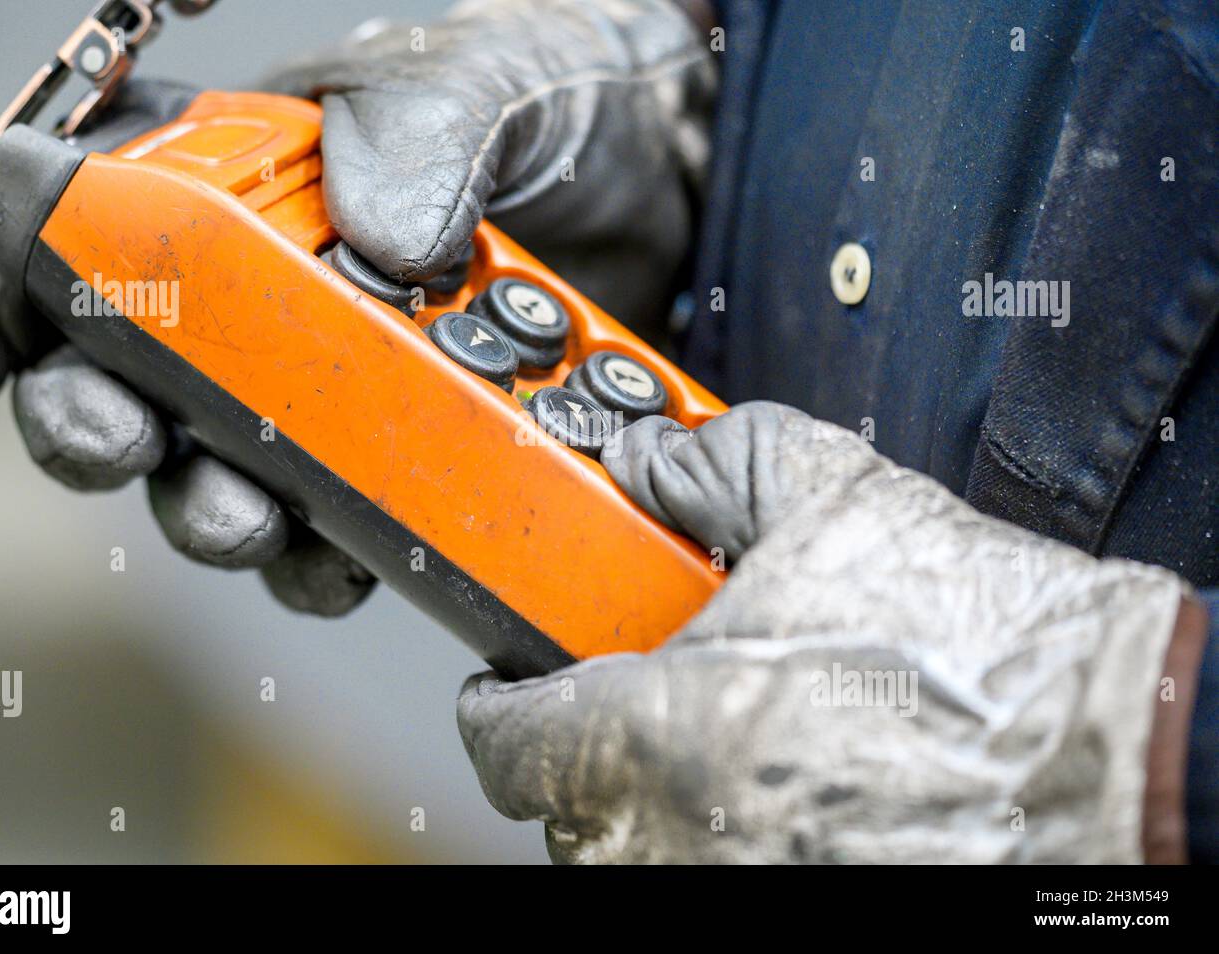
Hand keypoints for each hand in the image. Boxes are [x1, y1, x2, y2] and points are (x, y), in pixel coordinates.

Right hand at [0, 0, 711, 613]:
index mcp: (227, 178)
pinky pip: (338, 528)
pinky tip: (359, 550)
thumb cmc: (567, 102)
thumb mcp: (487, 75)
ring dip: (217, 515)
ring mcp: (329, 383)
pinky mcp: (405, 450)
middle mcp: (258, 294)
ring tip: (254, 515)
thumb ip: (417, 123)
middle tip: (137, 448)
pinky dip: (334, 554)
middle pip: (117, 387)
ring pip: (221, 477)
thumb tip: (380, 241)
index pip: (55, 245)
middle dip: (102, 436)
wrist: (683, 176)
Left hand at [458, 403, 1193, 862]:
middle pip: (568, 806)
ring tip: (742, 738)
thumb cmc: (981, 646)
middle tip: (656, 687)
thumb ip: (714, 462)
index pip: (504, 739)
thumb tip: (653, 459)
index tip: (522, 677)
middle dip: (595, 741)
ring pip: (638, 854)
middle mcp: (674, 843)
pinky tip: (796, 788)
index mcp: (652, 735)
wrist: (1123, 749)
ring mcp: (731, 898)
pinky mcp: (790, 919)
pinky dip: (725, 839)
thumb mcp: (835, 498)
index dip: (506, 695)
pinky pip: (711, 876)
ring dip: (661, 797)